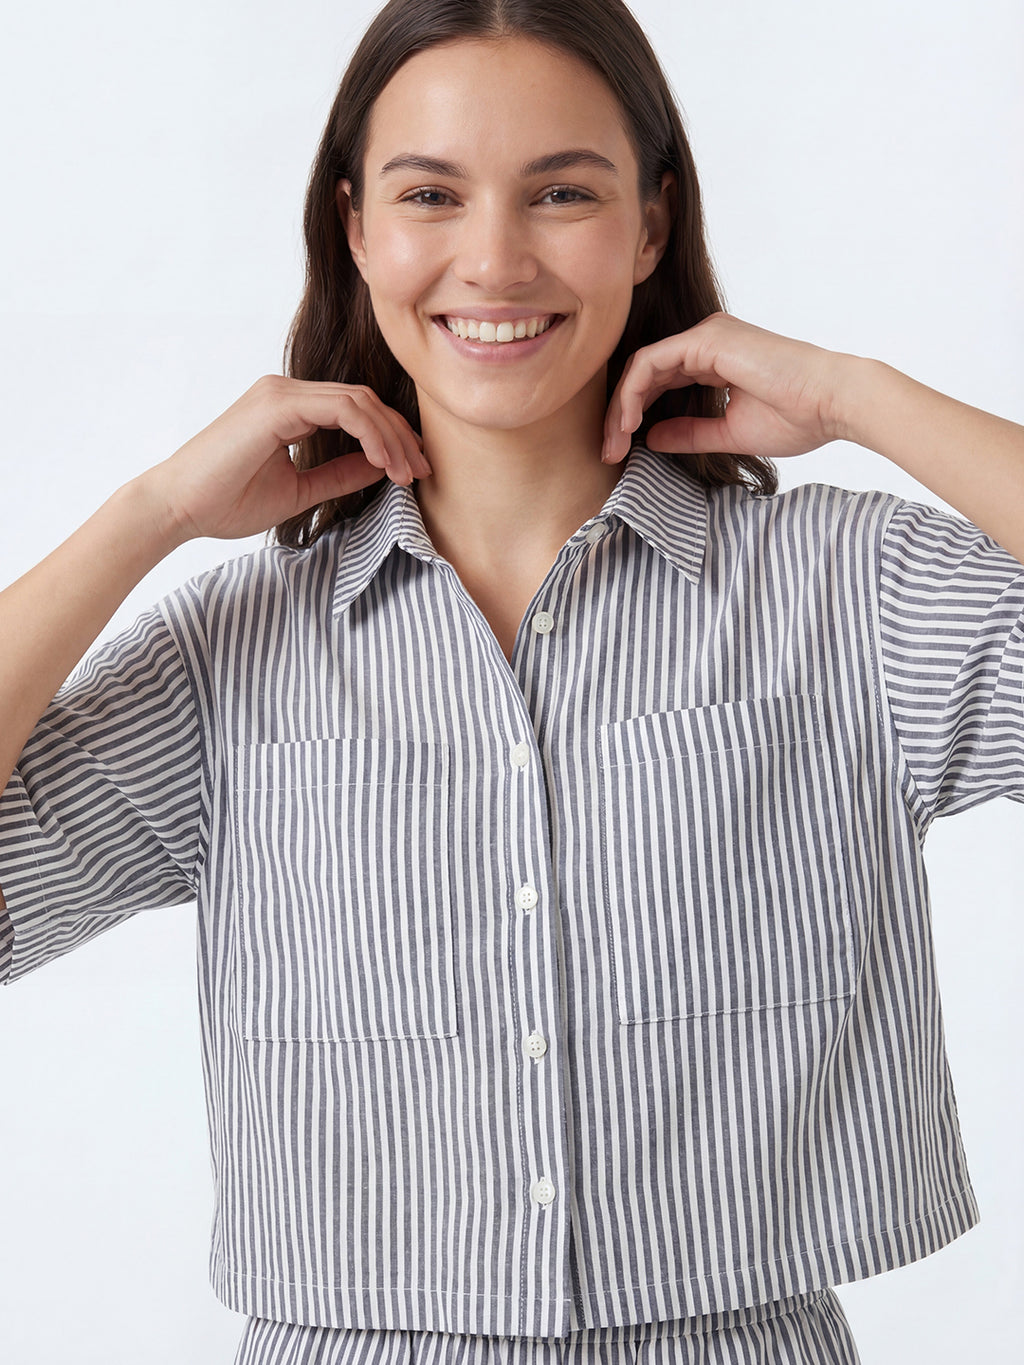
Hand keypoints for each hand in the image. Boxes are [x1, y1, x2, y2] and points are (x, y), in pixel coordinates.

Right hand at [142, 375, 429, 542]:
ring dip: (392, 437)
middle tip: (424, 472)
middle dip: (402, 436)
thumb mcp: (300, 490)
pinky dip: (372, 434)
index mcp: (290, 407)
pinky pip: (343, 408)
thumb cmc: (225, 501)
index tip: (415, 473)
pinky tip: (385, 462)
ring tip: (409, 473)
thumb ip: (340, 474)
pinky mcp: (278, 405)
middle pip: (367, 400)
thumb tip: (381, 468)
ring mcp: (281, 393)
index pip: (358, 410)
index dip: (393, 438)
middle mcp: (287, 391)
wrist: (177, 507)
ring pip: (360, 401)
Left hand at [602, 312, 850, 463]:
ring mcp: (705, 336)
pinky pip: (650, 363)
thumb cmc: (798, 417)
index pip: (658, 382)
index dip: (634, 416)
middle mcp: (706, 341)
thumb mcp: (730, 432)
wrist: (833, 403)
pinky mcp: (705, 339)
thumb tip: (651, 439)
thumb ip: (690, 433)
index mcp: (715, 358)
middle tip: (608, 453)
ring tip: (613, 443)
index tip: (621, 452)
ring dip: (620, 407)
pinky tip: (626, 424)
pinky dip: (632, 393)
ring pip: (641, 367)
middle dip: (619, 415)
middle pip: (643, 374)